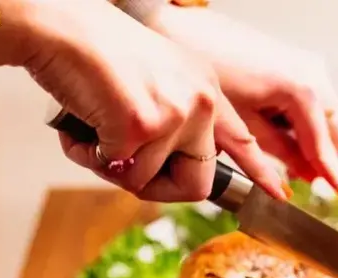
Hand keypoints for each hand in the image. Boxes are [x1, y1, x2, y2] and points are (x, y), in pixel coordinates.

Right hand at [0, 0, 285, 201]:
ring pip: (146, 182)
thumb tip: (162, 175)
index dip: (258, 171)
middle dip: (152, 186)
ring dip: (111, 166)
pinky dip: (90, 156)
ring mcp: (174, 113)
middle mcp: (199, 100)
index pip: (241, 139)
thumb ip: (172, 124)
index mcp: (204, 88)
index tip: (279, 193)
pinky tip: (81, 125)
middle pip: (194, 185)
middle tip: (119, 161)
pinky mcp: (143, 125)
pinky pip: (119, 172)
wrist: (58, 25)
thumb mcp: (154, 84)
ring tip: (92, 126)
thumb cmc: (94, 54)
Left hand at [150, 6, 337, 199]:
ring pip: (328, 119)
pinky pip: (315, 103)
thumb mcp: (244, 126)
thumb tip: (305, 176)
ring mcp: (309, 66)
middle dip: (322, 159)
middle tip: (298, 179)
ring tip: (281, 155)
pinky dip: (304, 124)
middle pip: (337, 133)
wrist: (189, 32)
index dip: (336, 177)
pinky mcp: (298, 64)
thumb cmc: (210, 72)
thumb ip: (280, 154)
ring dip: (313, 142)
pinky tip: (278, 130)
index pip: (326, 147)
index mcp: (303, 91)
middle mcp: (314, 75)